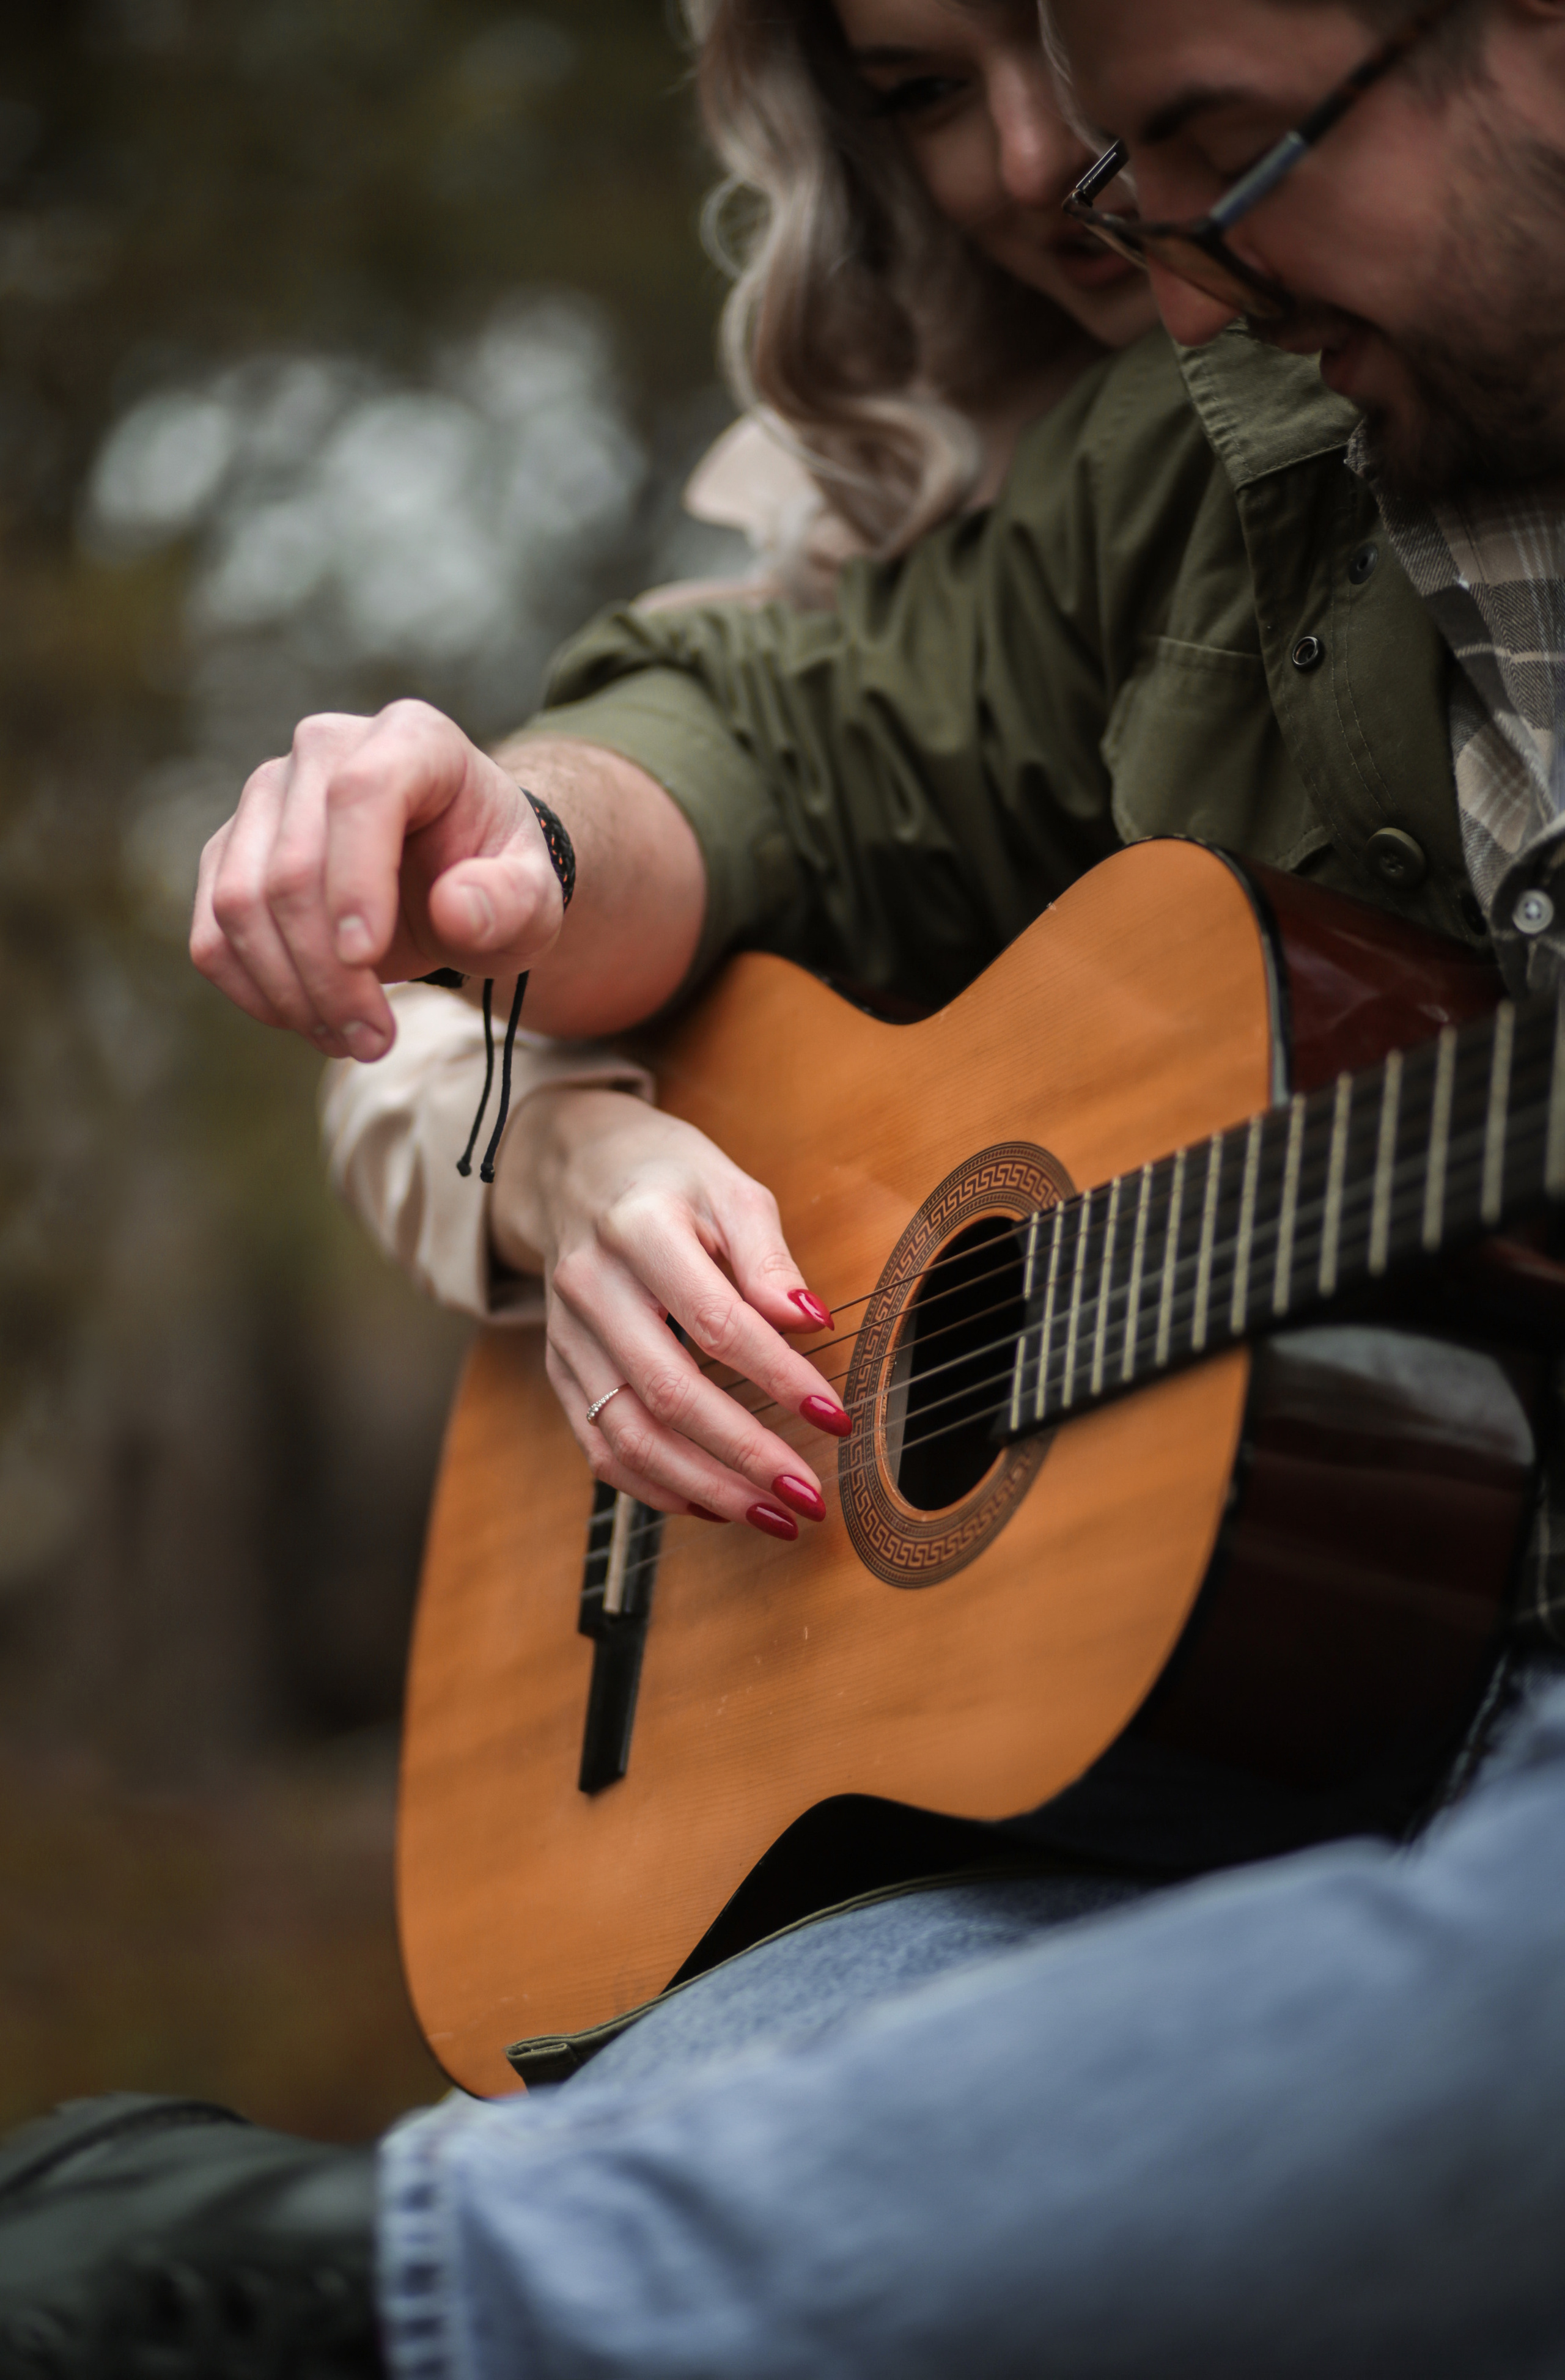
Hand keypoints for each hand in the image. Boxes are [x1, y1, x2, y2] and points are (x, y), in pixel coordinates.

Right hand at [190, 702, 564, 1061]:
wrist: (453, 876)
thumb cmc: (494, 880)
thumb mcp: (533, 899)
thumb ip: (513, 902)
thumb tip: (455, 909)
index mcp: (412, 738)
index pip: (362, 793)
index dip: (356, 880)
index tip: (369, 960)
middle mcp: (325, 749)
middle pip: (293, 866)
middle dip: (328, 972)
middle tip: (375, 1041)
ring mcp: (266, 796)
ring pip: (239, 904)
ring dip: (289, 993)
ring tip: (351, 1041)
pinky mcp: (231, 851)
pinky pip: (213, 933)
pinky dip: (254, 992)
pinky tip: (308, 1022)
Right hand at [497, 1088, 851, 1540]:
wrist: (574, 1170)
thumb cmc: (668, 1179)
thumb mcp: (730, 1188)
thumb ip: (769, 1258)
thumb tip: (809, 1321)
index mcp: (639, 1229)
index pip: (715, 1322)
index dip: (777, 1375)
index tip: (832, 1414)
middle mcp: (590, 1287)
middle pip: (667, 1392)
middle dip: (745, 1454)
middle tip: (808, 1494)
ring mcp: (566, 1335)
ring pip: (628, 1436)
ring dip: (705, 1488)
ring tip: (771, 1515)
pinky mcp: (558, 1369)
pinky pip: (600, 1447)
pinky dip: (657, 1487)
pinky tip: (713, 1503)